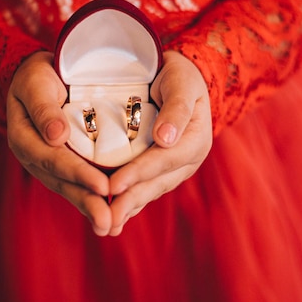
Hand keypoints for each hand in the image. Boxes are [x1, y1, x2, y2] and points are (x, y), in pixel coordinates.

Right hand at [6, 51, 111, 235]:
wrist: (39, 78)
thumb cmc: (38, 76)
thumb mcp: (36, 83)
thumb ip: (44, 108)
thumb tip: (56, 137)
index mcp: (24, 137)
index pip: (53, 159)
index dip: (78, 173)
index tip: (102, 186)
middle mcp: (33, 156)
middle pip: (61, 181)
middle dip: (86, 201)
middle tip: (108, 221)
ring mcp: (46, 164)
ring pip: (69, 189)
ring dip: (89, 207)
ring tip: (110, 226)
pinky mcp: (60, 166)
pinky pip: (75, 184)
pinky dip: (91, 199)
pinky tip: (109, 215)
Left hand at [108, 50, 212, 235]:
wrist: (180, 77)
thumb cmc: (180, 76)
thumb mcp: (183, 83)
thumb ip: (176, 109)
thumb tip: (167, 138)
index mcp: (195, 140)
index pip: (164, 160)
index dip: (138, 173)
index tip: (114, 185)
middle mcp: (187, 159)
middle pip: (156, 184)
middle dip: (130, 201)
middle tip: (106, 218)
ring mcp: (175, 168)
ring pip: (150, 191)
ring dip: (129, 208)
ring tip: (107, 225)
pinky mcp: (162, 171)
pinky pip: (145, 188)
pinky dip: (130, 202)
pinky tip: (114, 216)